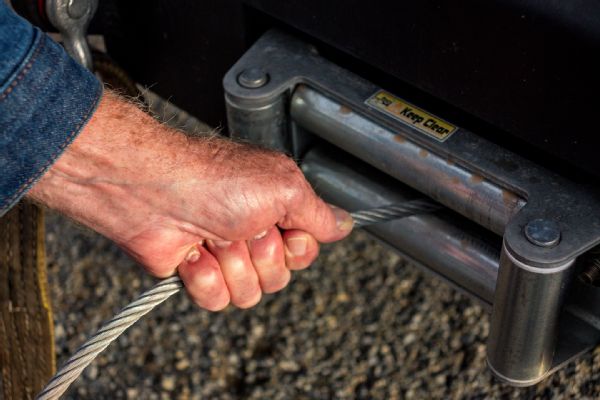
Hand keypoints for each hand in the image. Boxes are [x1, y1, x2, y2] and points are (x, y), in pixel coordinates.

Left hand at [27, 90, 352, 309]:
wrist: (152, 192)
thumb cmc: (216, 181)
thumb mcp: (284, 188)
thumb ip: (319, 213)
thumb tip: (346, 225)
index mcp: (276, 210)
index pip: (305, 251)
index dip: (296, 248)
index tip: (281, 228)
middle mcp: (252, 234)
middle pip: (280, 278)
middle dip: (261, 256)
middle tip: (241, 228)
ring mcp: (224, 256)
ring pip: (250, 293)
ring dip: (232, 265)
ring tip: (212, 236)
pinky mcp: (197, 274)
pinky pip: (218, 301)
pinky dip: (205, 277)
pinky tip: (193, 253)